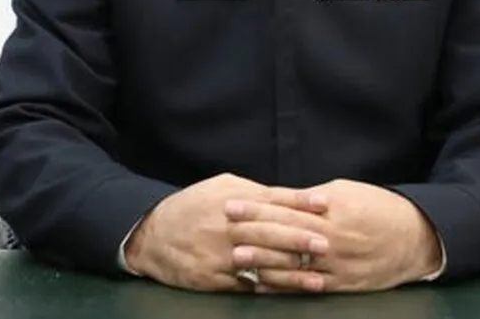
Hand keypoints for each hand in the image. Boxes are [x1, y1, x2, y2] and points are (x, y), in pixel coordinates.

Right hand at [123, 173, 328, 291]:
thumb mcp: (221, 187)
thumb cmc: (194, 207)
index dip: (299, 202)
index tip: (324, 205)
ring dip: (291, 272)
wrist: (153, 233)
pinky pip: (246, 285)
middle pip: (269, 231)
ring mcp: (220, 255)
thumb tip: (291, 198)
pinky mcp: (213, 278)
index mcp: (232, 199)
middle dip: (299, 238)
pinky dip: (268, 288)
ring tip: (317, 278)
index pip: (272, 200)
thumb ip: (255, 194)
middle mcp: (227, 226)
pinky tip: (288, 292)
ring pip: (261, 263)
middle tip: (327, 244)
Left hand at [225, 179, 441, 292]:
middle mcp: (332, 238)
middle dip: (253, 230)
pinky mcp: (342, 284)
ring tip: (237, 256)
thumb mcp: (346, 192)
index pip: (285, 207)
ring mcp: (337, 263)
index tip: (232, 204)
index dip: (257, 206)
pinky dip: (284, 286)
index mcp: (331, 210)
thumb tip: (284, 198)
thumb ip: (313, 198)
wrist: (414, 237)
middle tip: (226, 228)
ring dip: (263, 260)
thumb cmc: (378, 207)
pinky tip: (262, 284)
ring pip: (293, 263)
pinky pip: (308, 287)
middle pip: (285, 234)